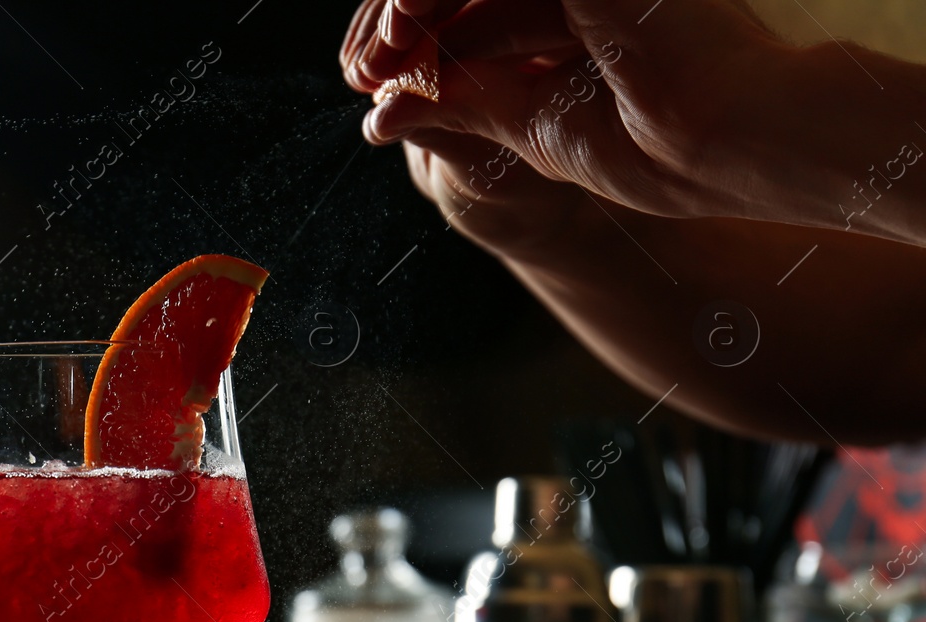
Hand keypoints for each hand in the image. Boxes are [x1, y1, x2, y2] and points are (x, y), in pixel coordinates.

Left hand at [342, 0, 844, 225]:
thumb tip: (378, 116)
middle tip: (362, 69)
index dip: (414, 37)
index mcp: (579, 8)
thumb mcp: (530, 124)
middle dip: (401, 19)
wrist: (721, 144)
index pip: (475, 7)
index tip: (367, 80)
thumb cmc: (653, 146)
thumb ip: (461, 103)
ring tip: (380, 52)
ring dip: (411, 3)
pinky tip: (406, 19)